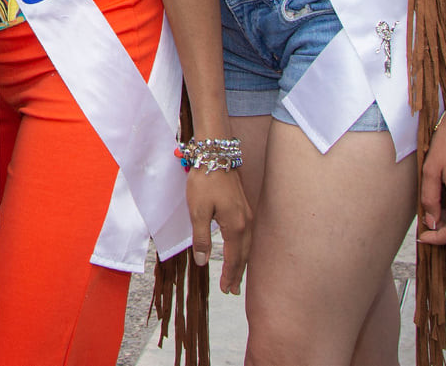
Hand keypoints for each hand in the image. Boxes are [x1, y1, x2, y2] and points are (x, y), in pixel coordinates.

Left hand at [185, 166, 251, 293]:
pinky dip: (243, 248)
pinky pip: (247, 235)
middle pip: (244, 254)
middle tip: (233, 290)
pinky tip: (239, 249)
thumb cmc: (204, 181)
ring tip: (236, 275)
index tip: (227, 290)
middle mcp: (246, 222)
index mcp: (235, 226)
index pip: (234, 258)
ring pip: (247, 245)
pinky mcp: (244, 206)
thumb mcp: (198, 211)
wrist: (215, 155)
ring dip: (241, 262)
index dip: (230, 275)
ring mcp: (247, 214)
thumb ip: (202, 238)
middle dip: (238, 273)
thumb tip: (203, 261)